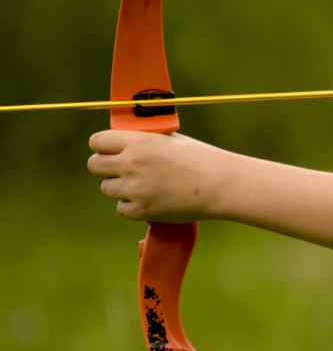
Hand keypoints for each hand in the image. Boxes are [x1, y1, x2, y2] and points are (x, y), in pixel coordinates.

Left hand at [87, 131, 232, 221]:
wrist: (221, 184)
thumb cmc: (200, 159)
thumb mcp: (170, 140)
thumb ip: (142, 141)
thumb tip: (120, 143)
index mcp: (138, 142)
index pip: (97, 142)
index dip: (103, 147)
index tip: (110, 151)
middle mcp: (132, 164)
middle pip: (94, 165)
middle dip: (106, 167)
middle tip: (123, 170)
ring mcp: (135, 189)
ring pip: (106, 188)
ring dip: (120, 188)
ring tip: (143, 186)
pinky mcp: (142, 211)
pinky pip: (121, 209)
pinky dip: (133, 207)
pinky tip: (150, 200)